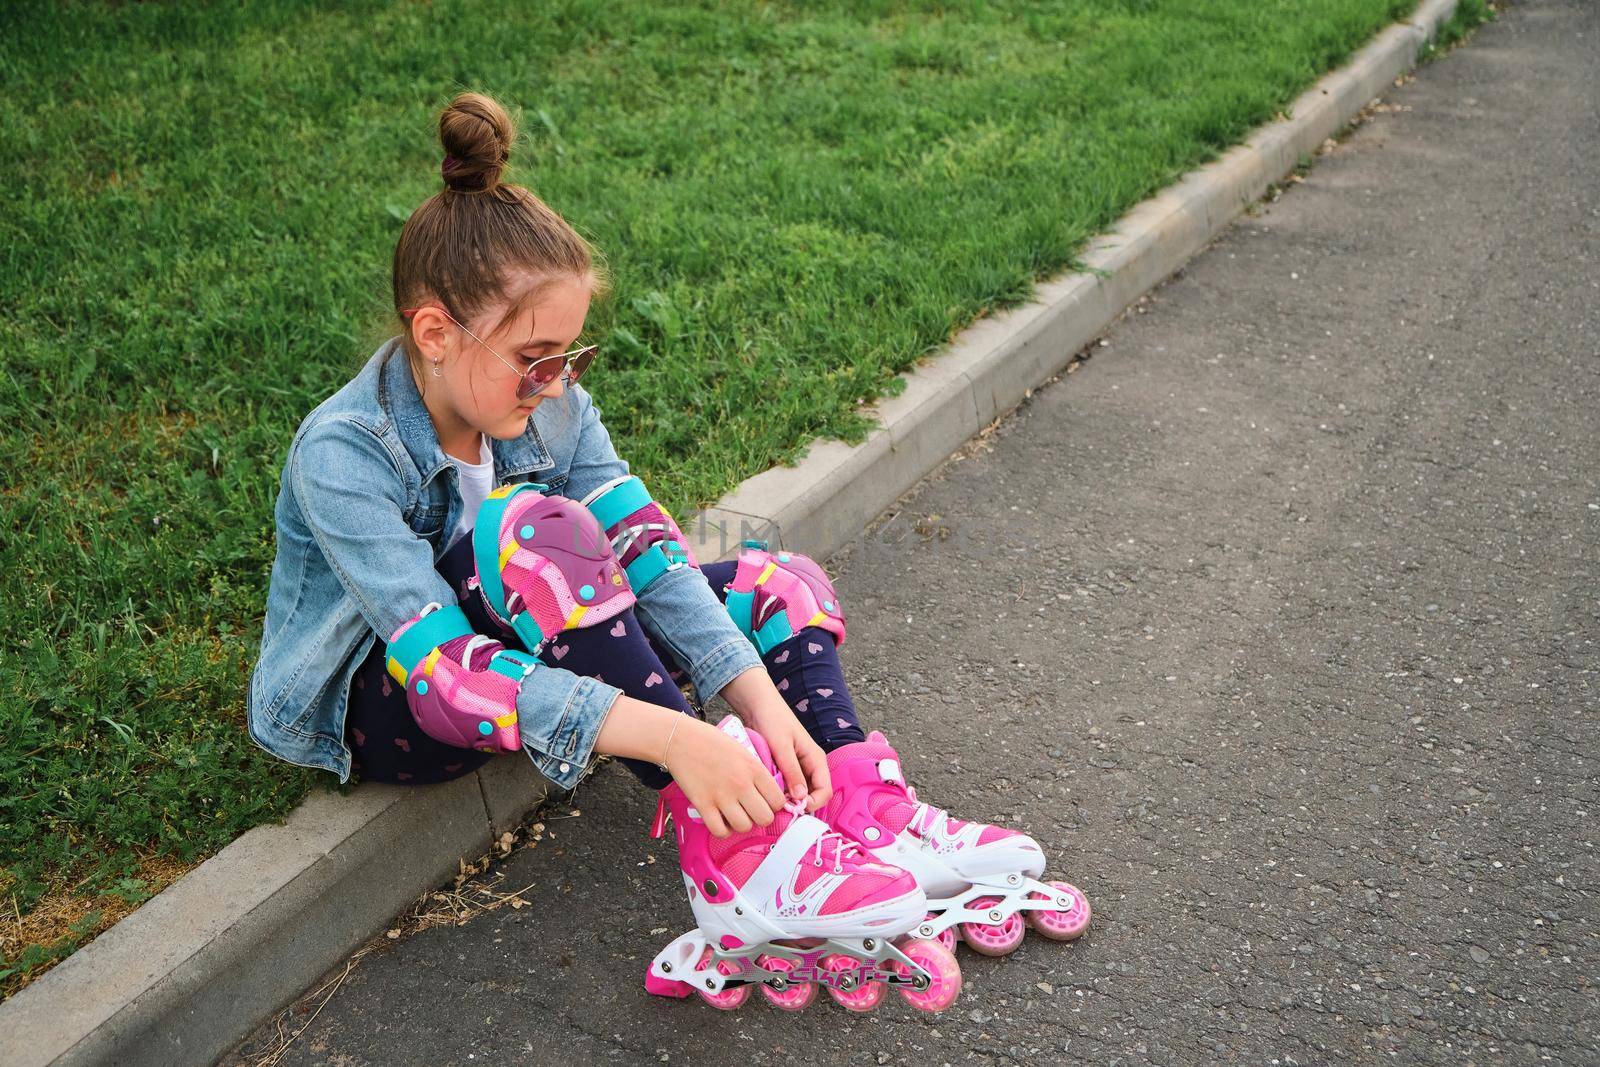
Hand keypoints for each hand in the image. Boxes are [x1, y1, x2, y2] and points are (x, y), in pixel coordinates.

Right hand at [662, 718, 786, 837]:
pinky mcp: (703, 805)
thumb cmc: (711, 741)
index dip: (774, 805)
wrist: (681, 739)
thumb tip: (768, 791)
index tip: (766, 802)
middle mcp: (741, 784)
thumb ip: (756, 770)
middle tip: (752, 810)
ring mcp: (722, 796)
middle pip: (765, 818)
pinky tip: (721, 820)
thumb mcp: (743, 749)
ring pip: (744, 827)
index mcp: (754, 768)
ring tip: (736, 814)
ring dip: (741, 824)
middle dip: (760, 817)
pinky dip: (723, 830)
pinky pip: (720, 831)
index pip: (778, 800)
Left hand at [722, 668, 832, 813]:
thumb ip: (792, 771)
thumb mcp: (781, 746)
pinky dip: (781, 792)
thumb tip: (801, 798)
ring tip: (774, 802)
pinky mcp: (786, 768)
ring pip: (801, 793)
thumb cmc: (773, 720)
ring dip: (790, 800)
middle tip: (781, 809)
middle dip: (801, 805)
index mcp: (816, 759)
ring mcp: (799, 767)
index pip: (825, 790)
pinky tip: (769, 793)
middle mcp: (810, 765)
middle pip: (814, 794)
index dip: (813, 803)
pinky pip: (789, 786)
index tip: (794, 808)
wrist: (758, 705)